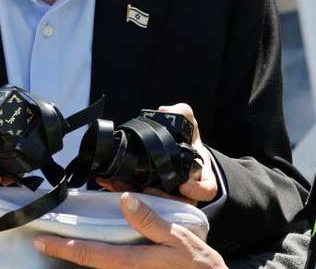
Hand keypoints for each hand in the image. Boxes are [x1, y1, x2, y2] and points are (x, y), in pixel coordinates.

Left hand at [35, 193, 225, 268]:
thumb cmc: (197, 265)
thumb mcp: (178, 237)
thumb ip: (150, 221)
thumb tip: (124, 200)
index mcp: (132, 263)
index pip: (89, 255)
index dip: (62, 248)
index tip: (41, 241)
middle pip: (87, 267)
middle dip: (65, 256)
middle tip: (44, 243)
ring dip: (79, 261)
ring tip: (62, 247)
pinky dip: (97, 264)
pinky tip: (91, 255)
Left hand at [98, 104, 217, 204]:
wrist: (176, 150)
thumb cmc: (186, 141)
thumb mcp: (189, 125)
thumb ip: (182, 114)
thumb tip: (165, 110)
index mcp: (200, 176)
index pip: (206, 188)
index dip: (198, 189)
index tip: (184, 186)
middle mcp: (186, 192)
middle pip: (177, 202)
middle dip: (160, 198)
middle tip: (146, 189)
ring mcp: (167, 197)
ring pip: (153, 204)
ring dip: (135, 196)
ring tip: (119, 184)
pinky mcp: (148, 198)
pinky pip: (135, 199)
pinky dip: (121, 190)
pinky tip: (108, 182)